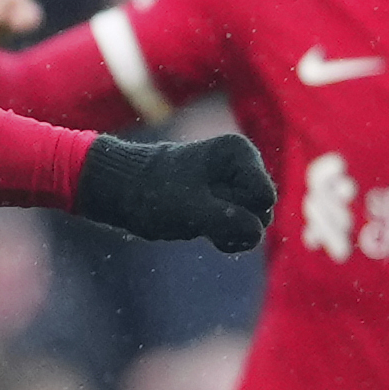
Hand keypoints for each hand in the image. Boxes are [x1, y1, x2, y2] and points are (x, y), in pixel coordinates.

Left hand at [73, 133, 275, 254]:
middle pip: (262, 211)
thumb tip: (257, 233)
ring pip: (254, 223)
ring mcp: (238, 184)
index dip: (238, 210)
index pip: (263, 198)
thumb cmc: (155, 193)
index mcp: (239, 153)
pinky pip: (244, 229)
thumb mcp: (191, 209)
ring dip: (228, 231)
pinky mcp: (230, 201)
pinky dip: (226, 236)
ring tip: (197, 221)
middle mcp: (244, 164)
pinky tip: (204, 231)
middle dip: (234, 221)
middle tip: (197, 212)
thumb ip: (228, 221)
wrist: (125, 191)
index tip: (206, 201)